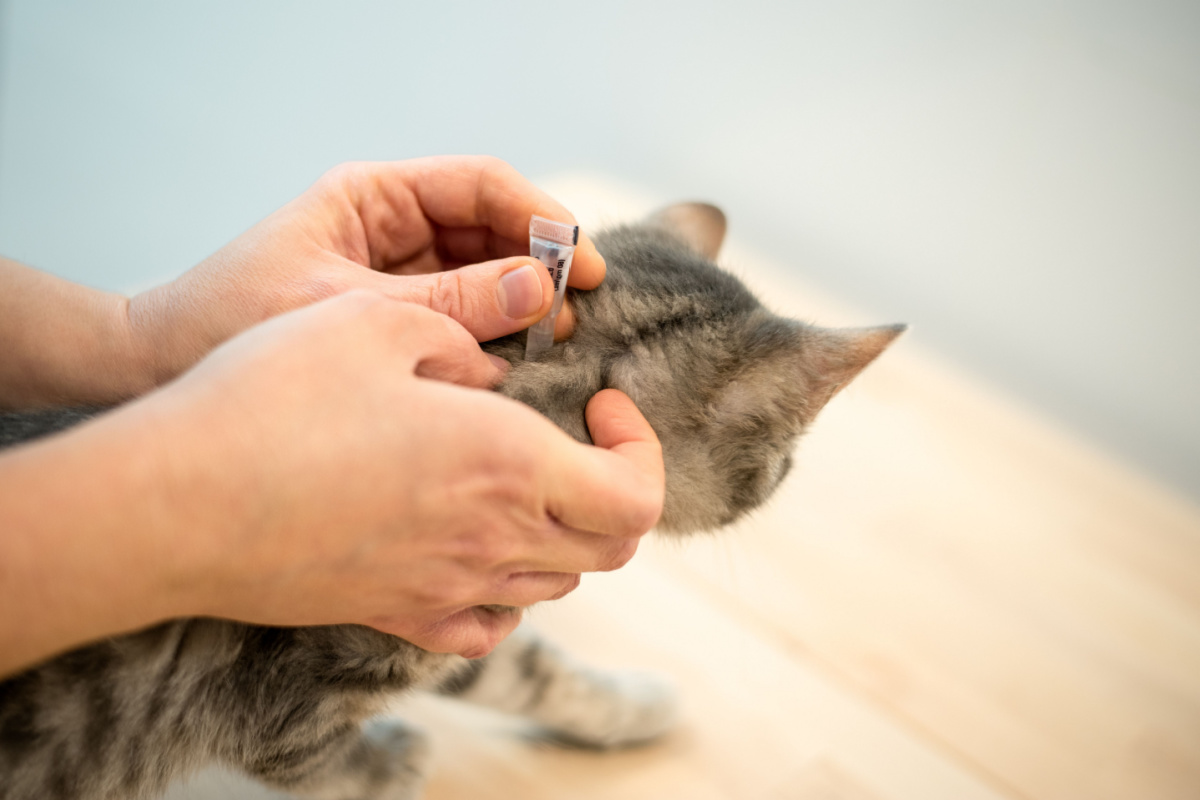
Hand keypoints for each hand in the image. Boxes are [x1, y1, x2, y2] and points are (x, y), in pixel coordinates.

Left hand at [128, 156, 605, 385]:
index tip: (579, 264)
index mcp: (375, 197)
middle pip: (493, 230)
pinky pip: (464, 318)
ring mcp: (399, 276)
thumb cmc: (230, 320)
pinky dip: (494, 338)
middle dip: (539, 267)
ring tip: (554, 345)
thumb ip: (448, 301)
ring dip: (523, 307)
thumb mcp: (348, 307)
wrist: (158, 368)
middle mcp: (394, 229)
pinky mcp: (398, 322)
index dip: (540, 218)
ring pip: (486, 277)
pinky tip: (517, 365)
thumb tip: (539, 290)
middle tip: (575, 317)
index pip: (481, 186)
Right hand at [139, 292, 662, 658]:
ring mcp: (443, 589)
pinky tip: (476, 546)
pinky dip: (507, 591)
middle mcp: (490, 541)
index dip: (642, 447)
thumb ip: (463, 330)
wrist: (174, 503)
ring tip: (523, 473)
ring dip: (567, 528)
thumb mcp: (377, 321)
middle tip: (577, 433)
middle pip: (611, 546)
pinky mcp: (394, 616)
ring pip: (556, 583)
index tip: (602, 399)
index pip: (636, 495)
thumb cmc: (272, 400)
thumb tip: (497, 361)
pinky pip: (486, 625)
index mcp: (507, 465)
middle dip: (616, 485)